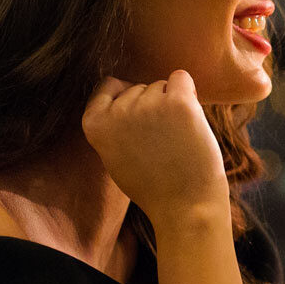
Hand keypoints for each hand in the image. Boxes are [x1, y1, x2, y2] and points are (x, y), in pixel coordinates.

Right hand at [82, 70, 228, 223]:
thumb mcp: (114, 155)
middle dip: (152, 106)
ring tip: (175, 140)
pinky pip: (181, 78)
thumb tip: (121, 91)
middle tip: (161, 142)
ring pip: (161, 85)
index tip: (139, 120)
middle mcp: (118, 112)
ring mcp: (148, 105)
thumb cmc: (153, 184)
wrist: (185, 205)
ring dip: (171, 104)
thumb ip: (112, 125)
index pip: (107, 86)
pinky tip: (190, 119)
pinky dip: (188, 91)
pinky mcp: (178, 103)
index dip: (126, 97)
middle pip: (139, 87)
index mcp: (94, 124)